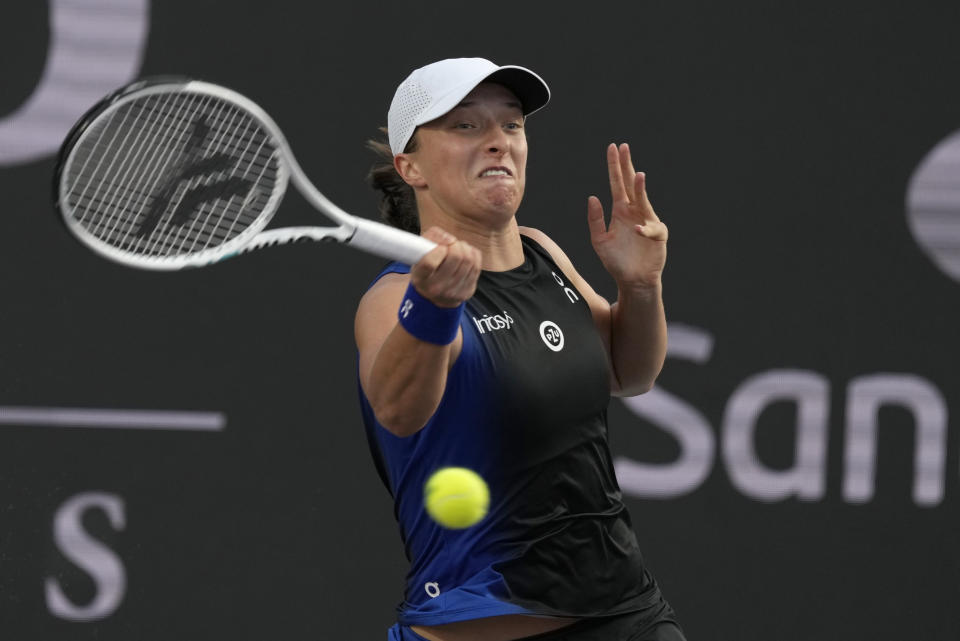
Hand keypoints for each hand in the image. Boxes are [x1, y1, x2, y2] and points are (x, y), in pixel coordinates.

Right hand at [410, 227, 482, 306]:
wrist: (435, 294)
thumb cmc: (427, 267)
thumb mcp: (419, 251)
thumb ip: (431, 237)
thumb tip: (450, 239)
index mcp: (420, 278)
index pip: (430, 262)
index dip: (439, 249)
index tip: (441, 246)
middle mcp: (436, 288)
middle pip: (455, 257)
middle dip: (455, 244)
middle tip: (451, 244)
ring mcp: (453, 292)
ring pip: (468, 260)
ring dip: (464, 248)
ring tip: (458, 248)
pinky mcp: (467, 291)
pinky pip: (477, 265)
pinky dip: (472, 255)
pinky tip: (465, 256)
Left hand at [587, 143, 667, 288]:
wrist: (632, 280)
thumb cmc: (616, 261)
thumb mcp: (599, 241)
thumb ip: (595, 220)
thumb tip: (592, 197)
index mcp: (620, 211)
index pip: (617, 184)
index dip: (615, 166)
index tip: (613, 147)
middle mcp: (634, 212)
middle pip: (631, 185)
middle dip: (627, 166)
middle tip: (623, 147)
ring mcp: (647, 222)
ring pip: (644, 202)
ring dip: (641, 189)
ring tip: (638, 176)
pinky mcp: (658, 236)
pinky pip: (652, 229)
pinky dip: (645, 229)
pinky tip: (637, 230)